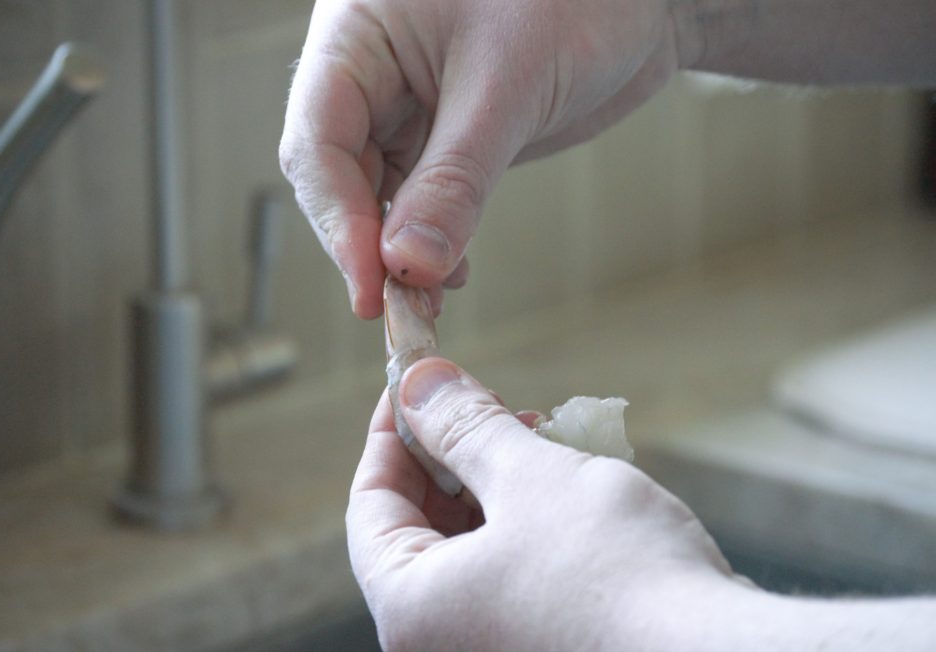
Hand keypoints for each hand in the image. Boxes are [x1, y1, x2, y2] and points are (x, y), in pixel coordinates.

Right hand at [281, 0, 689, 317]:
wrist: (645, 0)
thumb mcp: (509, 84)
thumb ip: (456, 177)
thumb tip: (408, 265)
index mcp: (358, 34)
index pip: (318, 139)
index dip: (338, 220)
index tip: (372, 285)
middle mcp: (369, 71)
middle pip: (337, 175)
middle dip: (367, 246)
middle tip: (400, 310)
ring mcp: (404, 105)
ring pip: (375, 195)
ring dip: (397, 254)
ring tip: (428, 304)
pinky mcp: (442, 136)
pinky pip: (418, 200)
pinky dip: (429, 242)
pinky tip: (451, 274)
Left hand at [347, 357, 738, 651]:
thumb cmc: (615, 577)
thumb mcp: (529, 479)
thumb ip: (465, 427)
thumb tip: (419, 383)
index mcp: (412, 607)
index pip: (370, 503)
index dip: (391, 432)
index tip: (419, 384)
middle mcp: (442, 643)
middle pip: (420, 525)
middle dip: (452, 453)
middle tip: (488, 401)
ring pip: (472, 546)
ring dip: (498, 481)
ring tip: (540, 432)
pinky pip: (513, 573)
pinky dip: (530, 522)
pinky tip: (571, 481)